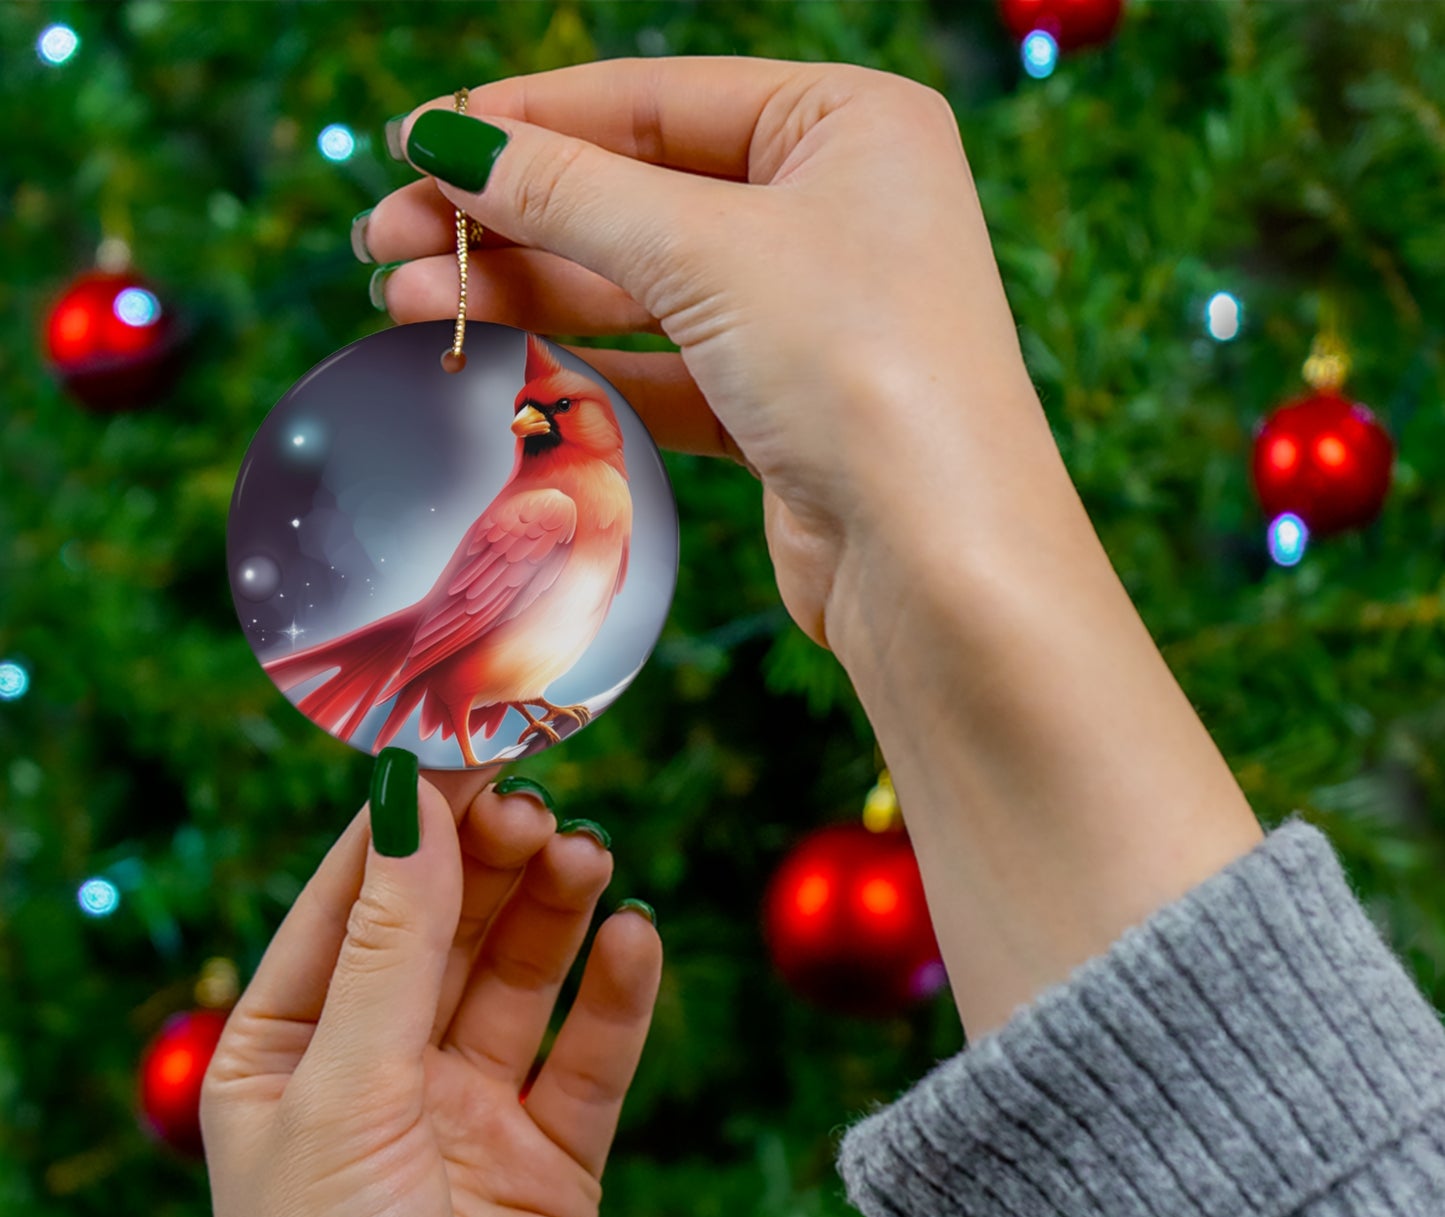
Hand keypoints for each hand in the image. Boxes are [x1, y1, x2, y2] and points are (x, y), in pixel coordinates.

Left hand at [201, 764, 661, 1216]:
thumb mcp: (346, 1096)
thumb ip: (391, 946)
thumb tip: (411, 798)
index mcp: (289, 1052)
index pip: (352, 901)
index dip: (409, 823)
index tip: (467, 746)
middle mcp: (380, 1072)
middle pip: (447, 927)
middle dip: (491, 863)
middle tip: (540, 810)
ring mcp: (469, 1113)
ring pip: (522, 977)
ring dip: (555, 912)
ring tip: (589, 859)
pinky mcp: (552, 1158)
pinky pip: (591, 1055)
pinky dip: (617, 994)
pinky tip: (635, 941)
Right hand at [362, 56, 1057, 658]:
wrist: (938, 562)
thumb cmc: (860, 370)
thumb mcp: (706, 251)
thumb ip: (570, 192)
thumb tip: (448, 140)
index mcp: (847, 124)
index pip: (654, 100)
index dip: (526, 120)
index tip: (414, 141)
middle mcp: (834, 209)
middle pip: (636, 194)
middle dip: (507, 218)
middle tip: (384, 240)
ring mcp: (809, 313)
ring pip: (640, 286)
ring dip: (525, 292)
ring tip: (405, 302)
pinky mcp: (782, 406)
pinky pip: (664, 365)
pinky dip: (585, 364)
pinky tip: (498, 359)